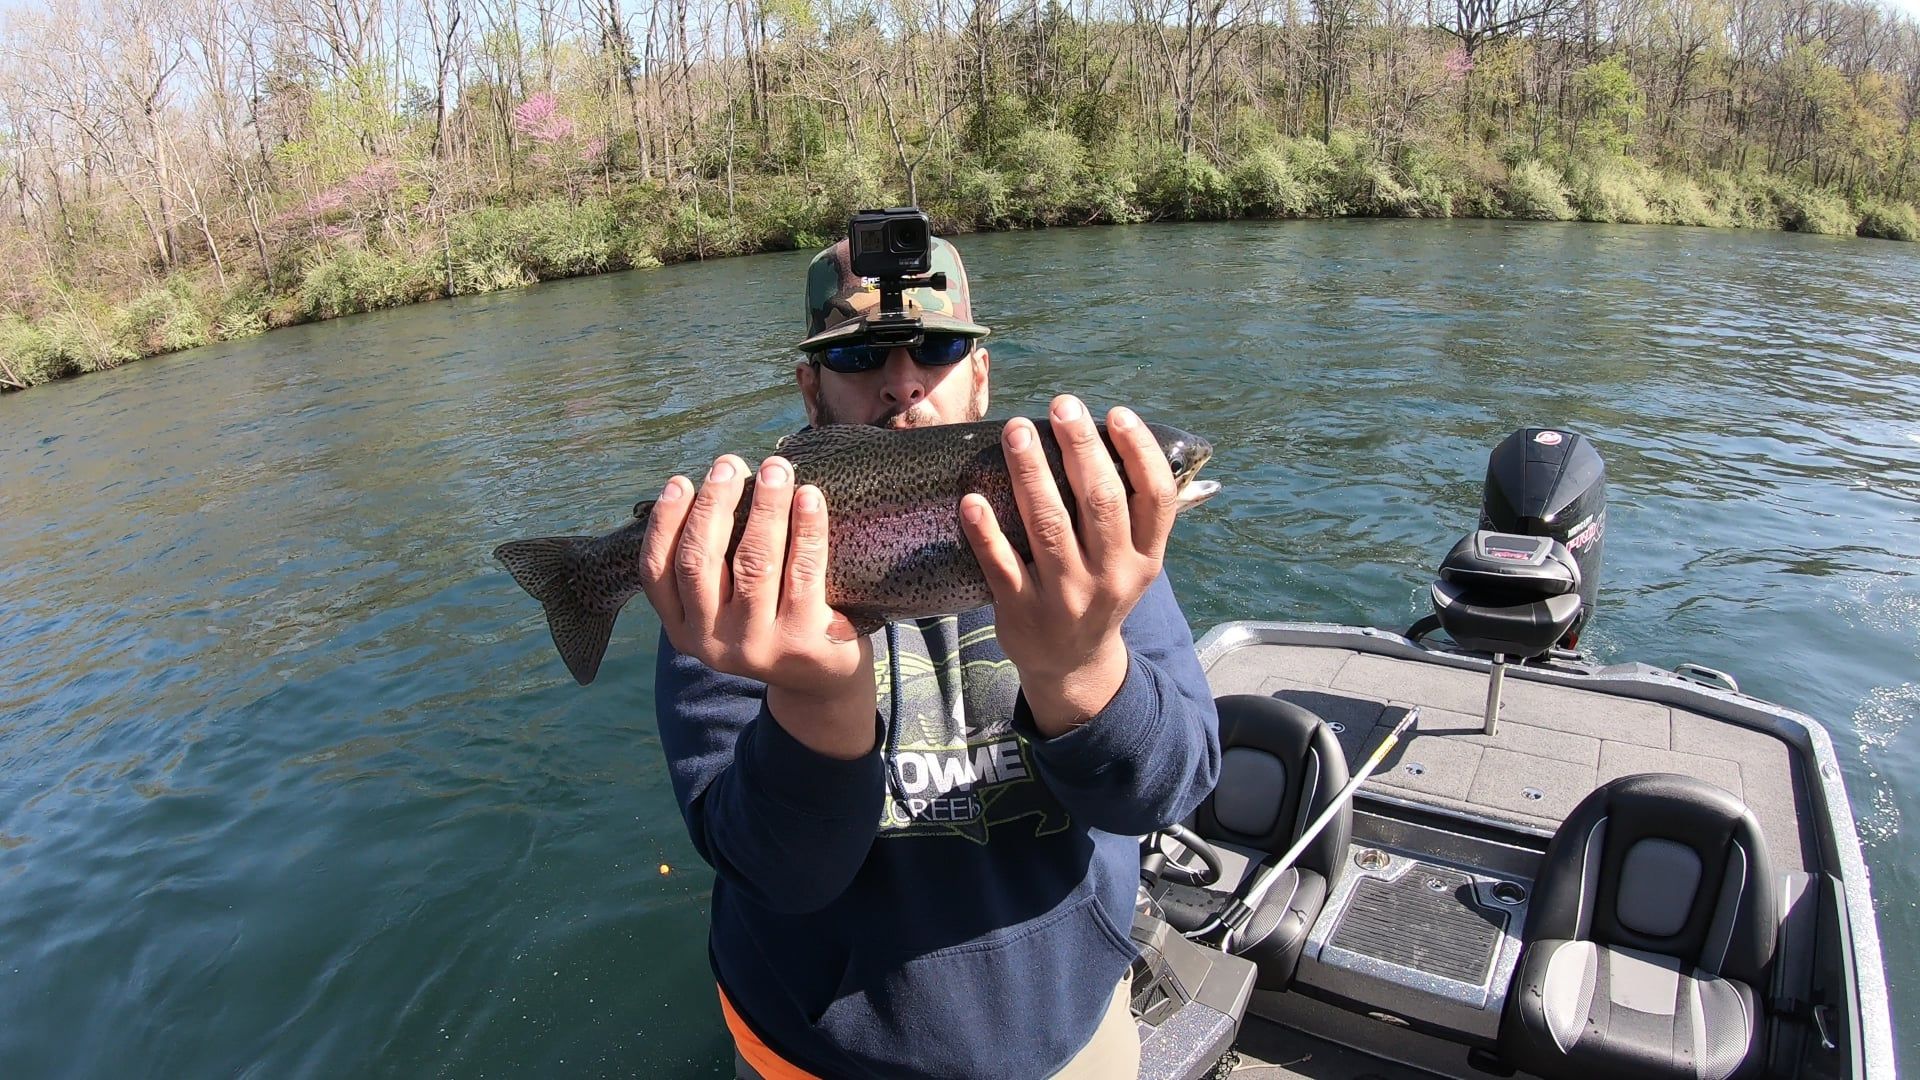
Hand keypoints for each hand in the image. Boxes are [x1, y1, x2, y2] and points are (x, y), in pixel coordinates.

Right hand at [638, 455, 876, 758]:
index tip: (681, 481)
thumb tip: (716, 484)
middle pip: (700, 560)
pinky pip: (804, 570)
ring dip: (764, 505)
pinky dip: (806, 527)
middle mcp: (713, 642)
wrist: (822, 682)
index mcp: (684, 630)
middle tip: (729, 463)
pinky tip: (809, 497)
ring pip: (753, 561)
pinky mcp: (804, 640)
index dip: (665, 521)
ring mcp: (758, 644)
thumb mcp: (726, 609)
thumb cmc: (770, 623)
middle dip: (713, 503)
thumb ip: (711, 566)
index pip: (657, 571)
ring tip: (775, 469)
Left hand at [959, 395, 1178, 736]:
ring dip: (1030, 473)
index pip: (1155, 497)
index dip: (1139, 452)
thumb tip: (1105, 435)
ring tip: (1015, 431)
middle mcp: (1111, 577)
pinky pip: (1000, 564)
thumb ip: (1129, 513)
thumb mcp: (1132, 562)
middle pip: (1100, 501)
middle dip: (1080, 446)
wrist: (1073, 665)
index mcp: (1145, 559)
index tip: (1117, 414)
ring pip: (1049, 525)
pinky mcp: (1022, 610)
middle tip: (1062, 405)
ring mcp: (1066, 596)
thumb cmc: (1099, 591)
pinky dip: (985, 531)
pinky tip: (971, 499)